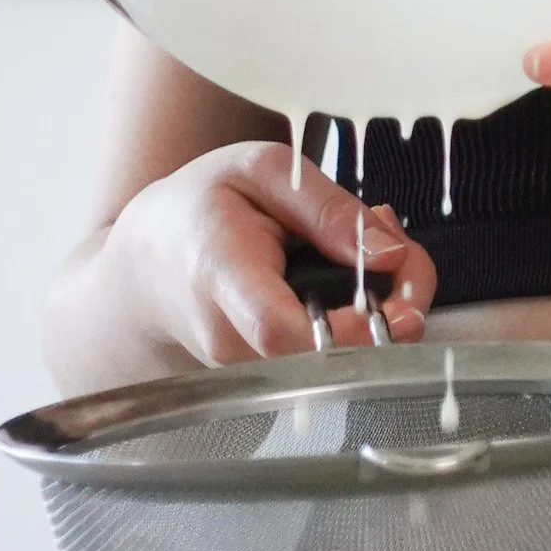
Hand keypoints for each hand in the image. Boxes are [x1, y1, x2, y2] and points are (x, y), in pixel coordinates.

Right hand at [104, 141, 435, 365]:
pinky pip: (332, 360)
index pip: (278, 328)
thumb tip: (389, 254)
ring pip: (341, 359)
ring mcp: (245, 368)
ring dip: (380, 312)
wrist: (149, 263)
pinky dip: (360, 324)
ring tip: (363, 257)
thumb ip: (328, 208)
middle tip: (401, 251)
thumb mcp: (262, 171)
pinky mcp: (266, 380)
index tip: (399, 310)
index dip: (348, 330)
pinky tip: (348, 287)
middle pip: (326, 354)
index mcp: (218, 271)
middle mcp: (227, 335)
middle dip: (392, 309)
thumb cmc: (202, 210)